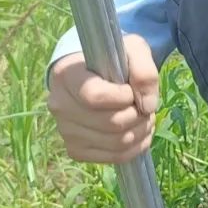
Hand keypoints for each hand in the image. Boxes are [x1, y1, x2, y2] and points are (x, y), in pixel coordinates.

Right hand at [47, 34, 158, 162]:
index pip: (95, 96)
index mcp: (66, 75)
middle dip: (138, 115)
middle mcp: (60, 105)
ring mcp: (65, 131)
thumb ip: (144, 71)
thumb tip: (147, 106)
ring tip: (144, 117)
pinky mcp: (75, 150)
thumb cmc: (111, 60)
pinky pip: (113, 157)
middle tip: (144, 106)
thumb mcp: (132, 50)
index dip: (123, 97)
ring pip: (116, 142)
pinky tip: (137, 132)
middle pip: (111, 123)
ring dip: (141, 132)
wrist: (91, 76)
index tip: (130, 90)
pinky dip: (134, 148)